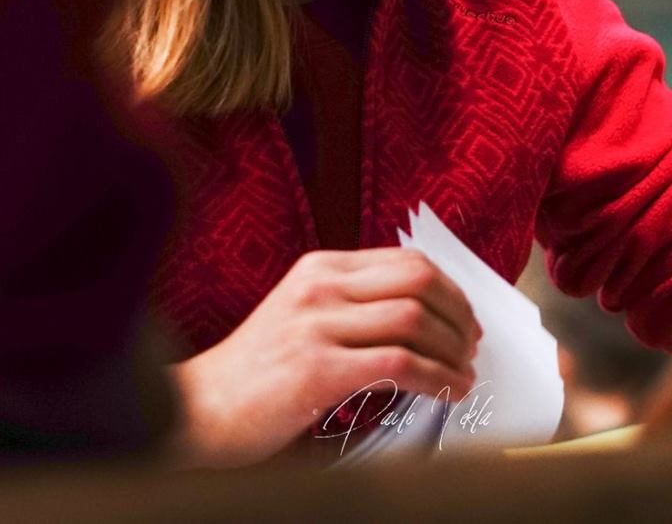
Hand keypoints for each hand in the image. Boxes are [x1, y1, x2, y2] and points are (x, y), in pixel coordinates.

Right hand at [169, 248, 481, 467]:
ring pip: (414, 320)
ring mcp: (316, 325)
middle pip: (418, 282)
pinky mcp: (317, 369)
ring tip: (464, 375)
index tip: (465, 318)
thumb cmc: (255, 373)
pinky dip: (437, 378)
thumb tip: (422, 317)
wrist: (200, 409)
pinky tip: (449, 392)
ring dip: (453, 351)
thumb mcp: (301, 317)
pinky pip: (399, 363)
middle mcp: (318, 287)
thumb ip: (350, 306)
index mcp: (318, 268)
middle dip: (459, 317)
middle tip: (471, 347)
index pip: (406, 261)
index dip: (450, 290)